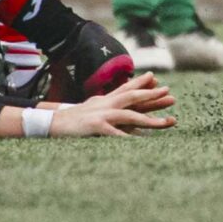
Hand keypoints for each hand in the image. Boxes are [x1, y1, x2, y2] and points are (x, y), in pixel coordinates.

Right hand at [48, 73, 176, 136]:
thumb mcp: (91, 108)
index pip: (126, 88)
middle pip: (132, 97)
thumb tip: (118, 104)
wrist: (52, 124)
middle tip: (170, 94)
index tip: (157, 79)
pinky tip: (143, 142)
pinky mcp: (96, 128)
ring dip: (150, 119)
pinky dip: (130, 138)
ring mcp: (101, 115)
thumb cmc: (73, 119)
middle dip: (152, 95)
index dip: (142, 83)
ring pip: (130, 115)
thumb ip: (106, 105)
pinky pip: (117, 134)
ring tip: (168, 122)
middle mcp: (105, 104)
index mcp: (105, 100)